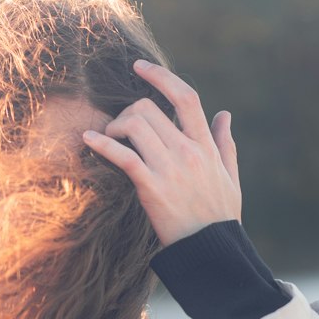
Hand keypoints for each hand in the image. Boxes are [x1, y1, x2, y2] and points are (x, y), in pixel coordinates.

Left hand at [81, 61, 241, 247]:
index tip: (140, 67)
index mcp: (206, 145)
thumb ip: (225, 143)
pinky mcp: (152, 188)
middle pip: (150, 108)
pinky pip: (123, 156)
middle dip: (129, 111)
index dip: (161, 76)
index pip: (185, 97)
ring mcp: (170, 168)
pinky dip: (101, 143)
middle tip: (121, 126)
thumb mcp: (230, 176)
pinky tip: (88, 138)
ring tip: (109, 138)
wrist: (213, 251)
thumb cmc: (220, 216)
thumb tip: (225, 114)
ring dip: (115, 126)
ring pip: (135, 125)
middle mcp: (188, 151)